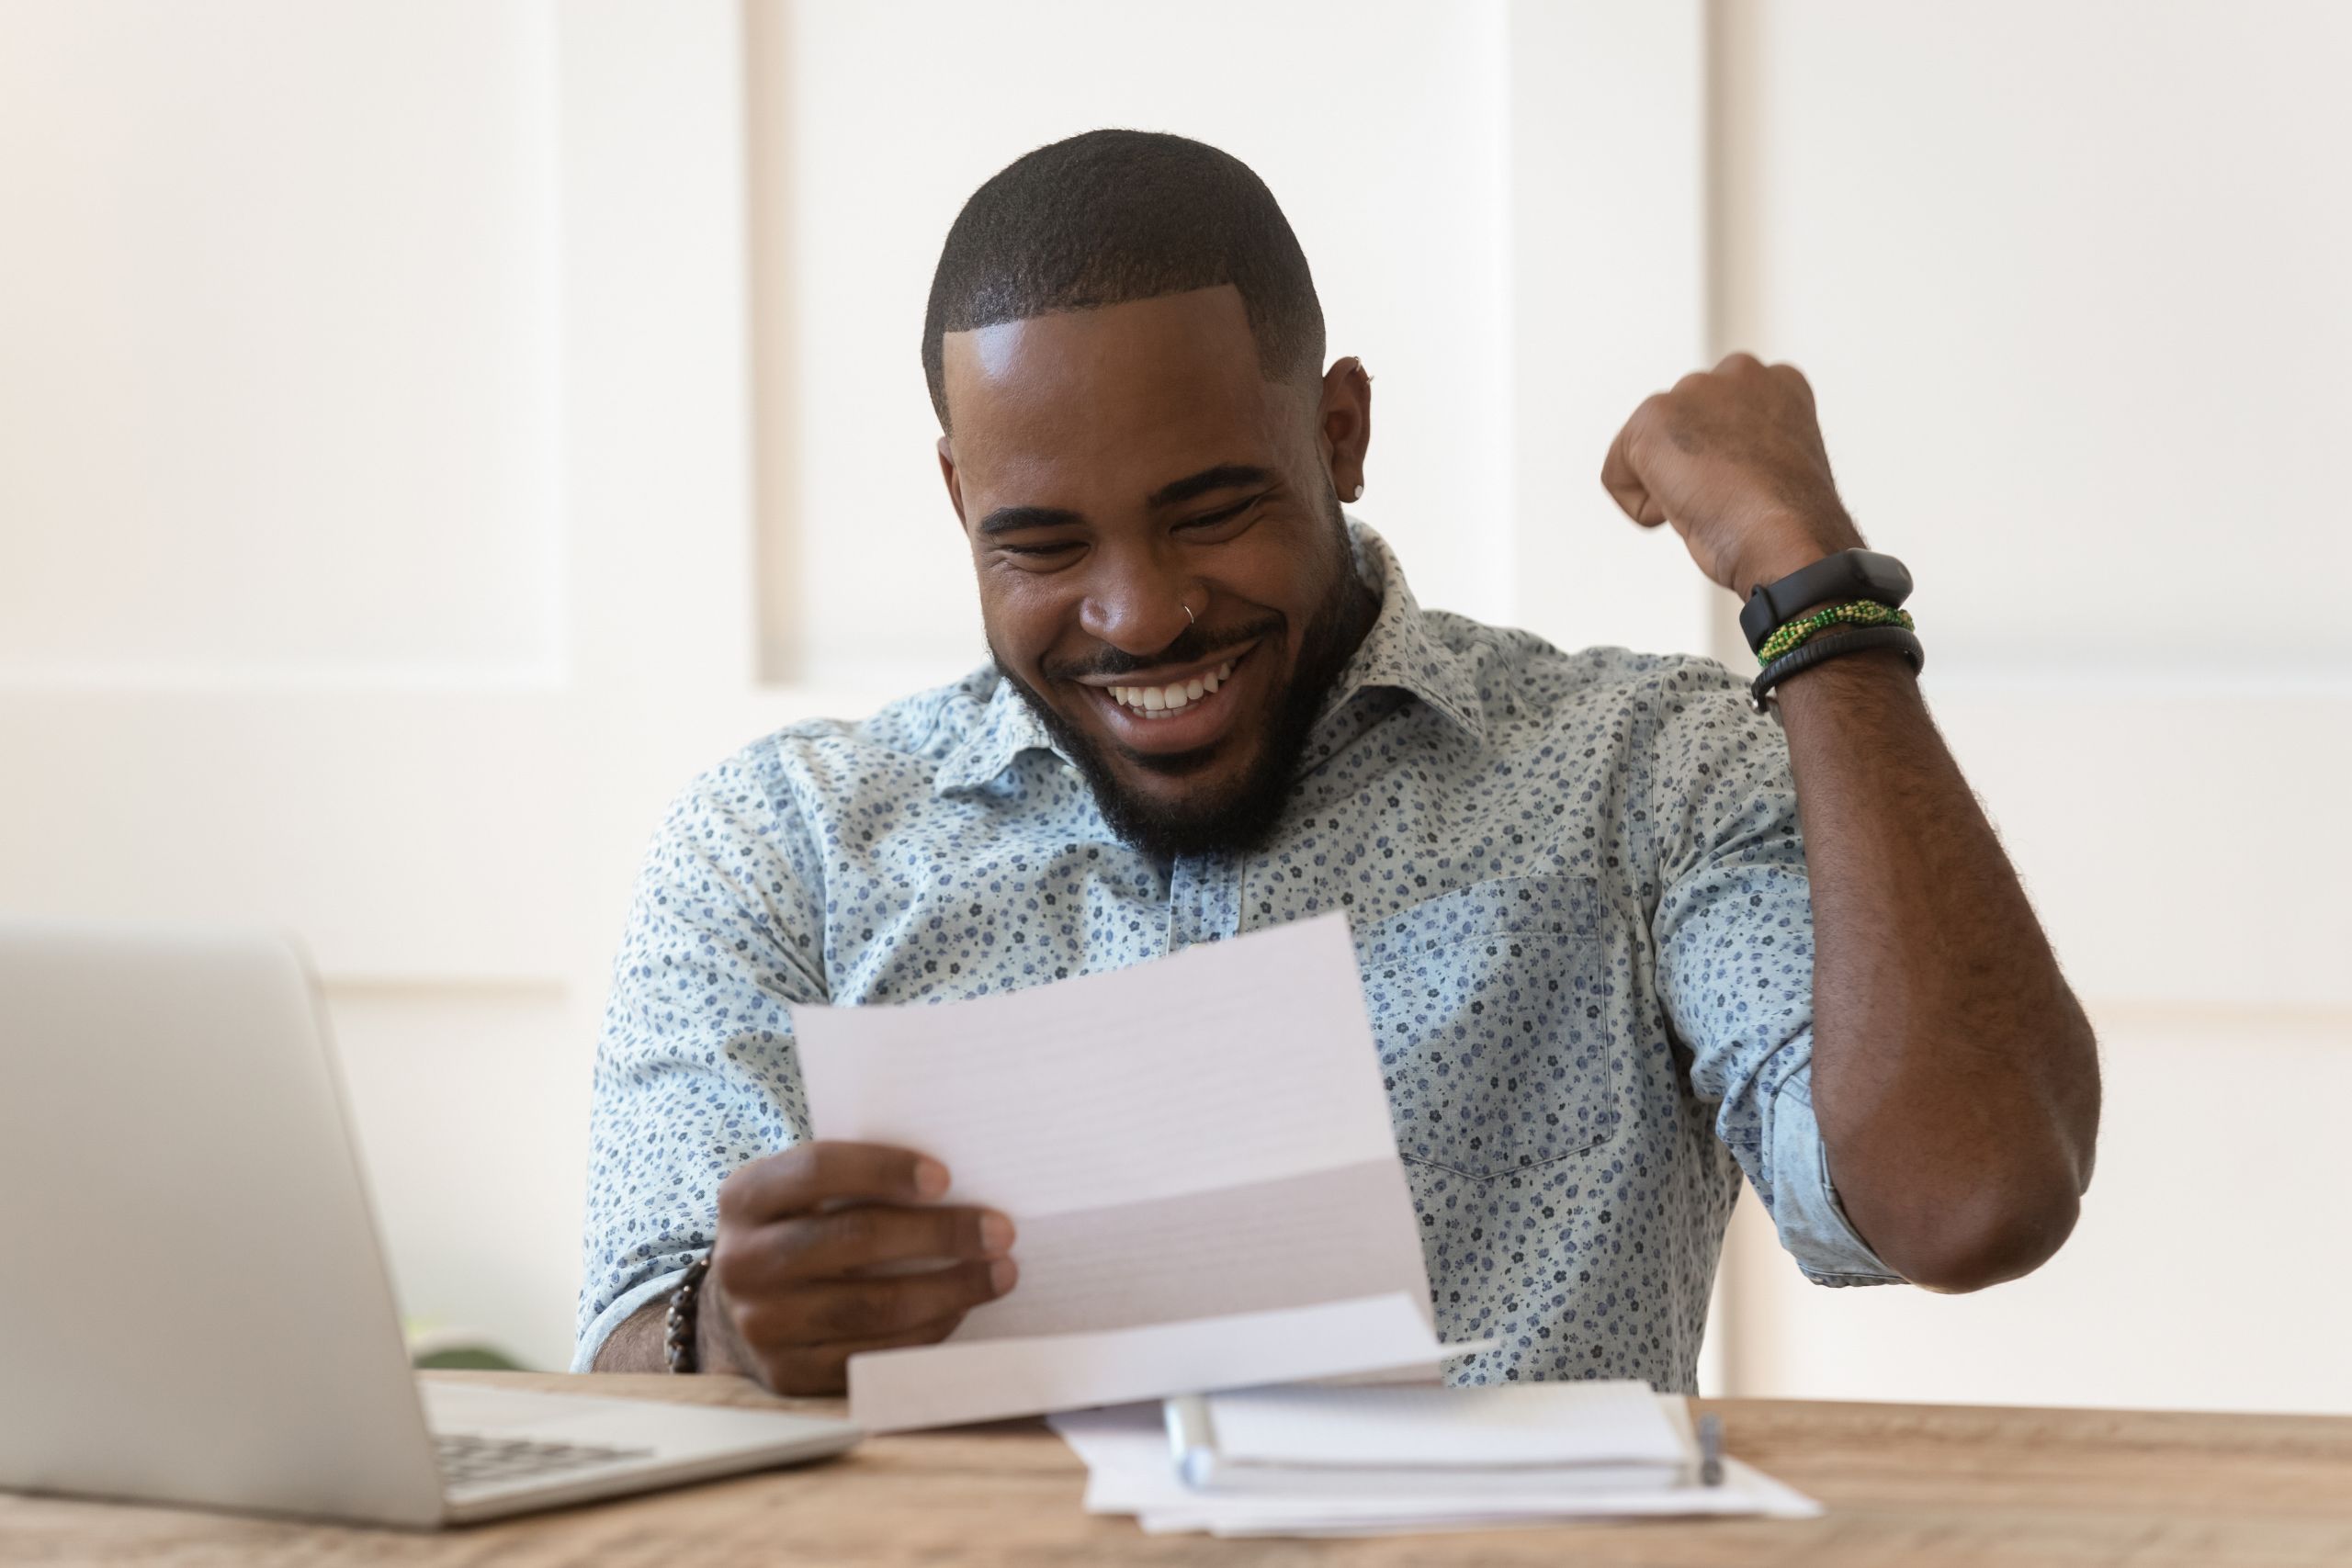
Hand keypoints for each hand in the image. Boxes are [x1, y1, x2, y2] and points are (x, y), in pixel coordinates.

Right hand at [704, 1141, 1016, 1394]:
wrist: (740, 1308)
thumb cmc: (799, 1230)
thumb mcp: (801, 1193)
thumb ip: (855, 1179)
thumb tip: (956, 1180)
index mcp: (746, 1197)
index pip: (818, 1170)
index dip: (884, 1169)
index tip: (946, 1177)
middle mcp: (743, 1261)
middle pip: (854, 1240)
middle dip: (940, 1233)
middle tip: (1000, 1232)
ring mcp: (762, 1324)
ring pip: (870, 1306)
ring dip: (949, 1289)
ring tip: (1000, 1274)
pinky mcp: (788, 1374)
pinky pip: (871, 1357)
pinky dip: (925, 1334)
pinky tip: (959, 1311)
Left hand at [1599, 352, 1866, 595]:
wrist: (1789, 541)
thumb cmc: (1790, 527)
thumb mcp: (1776, 469)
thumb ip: (1744, 446)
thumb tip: (1711, 467)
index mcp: (1777, 382)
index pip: (1717, 422)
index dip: (1728, 469)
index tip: (1756, 488)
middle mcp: (1739, 372)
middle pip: (1679, 431)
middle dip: (1693, 470)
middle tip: (1734, 498)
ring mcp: (1694, 390)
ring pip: (1649, 451)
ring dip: (1671, 487)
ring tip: (1715, 502)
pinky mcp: (1653, 418)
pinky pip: (1617, 476)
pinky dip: (1642, 509)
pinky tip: (1684, 512)